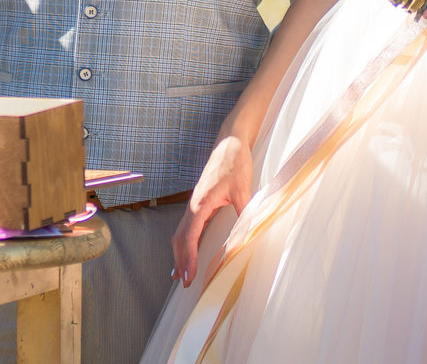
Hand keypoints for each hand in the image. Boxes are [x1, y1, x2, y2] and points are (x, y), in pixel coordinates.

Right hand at [171, 136, 252, 287]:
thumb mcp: (243, 189)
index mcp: (201, 203)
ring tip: (179, 274)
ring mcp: (194, 203)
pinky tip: (187, 252)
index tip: (188, 275)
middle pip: (179, 238)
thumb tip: (247, 236)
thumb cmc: (235, 163)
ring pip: (181, 233)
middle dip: (180, 261)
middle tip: (183, 283)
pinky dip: (184, 243)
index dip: (188, 258)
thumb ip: (243, 213)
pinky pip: (187, 227)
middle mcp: (193, 205)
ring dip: (179, 253)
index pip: (189, 236)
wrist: (229, 143)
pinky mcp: (199, 202)